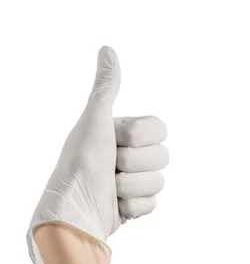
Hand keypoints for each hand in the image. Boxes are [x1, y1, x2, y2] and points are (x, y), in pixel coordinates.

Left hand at [27, 46, 168, 263]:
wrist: (72, 215)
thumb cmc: (80, 165)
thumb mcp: (95, 122)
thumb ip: (106, 87)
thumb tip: (108, 48)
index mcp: (122, 133)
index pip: (160, 129)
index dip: (140, 137)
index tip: (116, 140)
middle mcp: (129, 154)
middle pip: (163, 156)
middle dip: (134, 165)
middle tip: (111, 167)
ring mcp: (133, 181)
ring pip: (159, 181)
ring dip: (131, 188)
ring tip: (110, 189)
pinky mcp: (135, 206)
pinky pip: (153, 203)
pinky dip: (133, 207)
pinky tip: (115, 206)